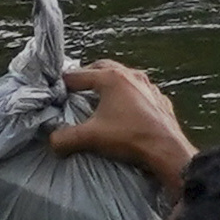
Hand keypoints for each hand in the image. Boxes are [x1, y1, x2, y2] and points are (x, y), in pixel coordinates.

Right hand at [44, 58, 194, 189]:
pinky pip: (138, 92)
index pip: (78, 75)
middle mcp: (131, 75)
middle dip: (87, 77)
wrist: (167, 151)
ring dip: (109, 86)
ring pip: (122, 78)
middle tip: (75, 91)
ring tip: (99, 101)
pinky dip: (128, 97)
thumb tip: (52, 141)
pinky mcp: (159, 99)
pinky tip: (125, 112)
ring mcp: (148, 86)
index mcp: (111, 78)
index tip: (55, 94)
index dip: (63, 84)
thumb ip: (65, 138)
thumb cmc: (129, 138)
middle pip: (101, 68)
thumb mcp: (91, 137)